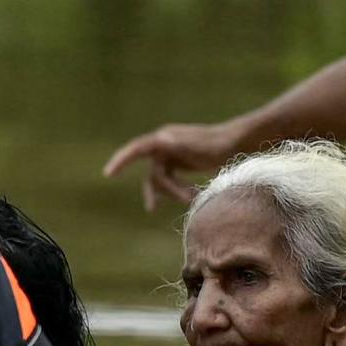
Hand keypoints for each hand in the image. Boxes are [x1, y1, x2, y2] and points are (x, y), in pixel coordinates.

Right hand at [103, 118, 252, 211]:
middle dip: (161, 191)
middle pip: (153, 173)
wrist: (237, 143)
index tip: (108, 174)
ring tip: (191, 199)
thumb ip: (175, 144)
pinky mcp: (182, 161)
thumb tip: (159, 139)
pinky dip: (178, 189)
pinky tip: (190, 197)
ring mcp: (173, 153)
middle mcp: (165, 144)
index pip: (136, 149)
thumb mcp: (194, 145)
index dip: (121, 160)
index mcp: (164, 138)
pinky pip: (172, 179)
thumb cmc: (215, 144)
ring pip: (162, 179)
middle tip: (158, 207)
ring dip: (174, 192)